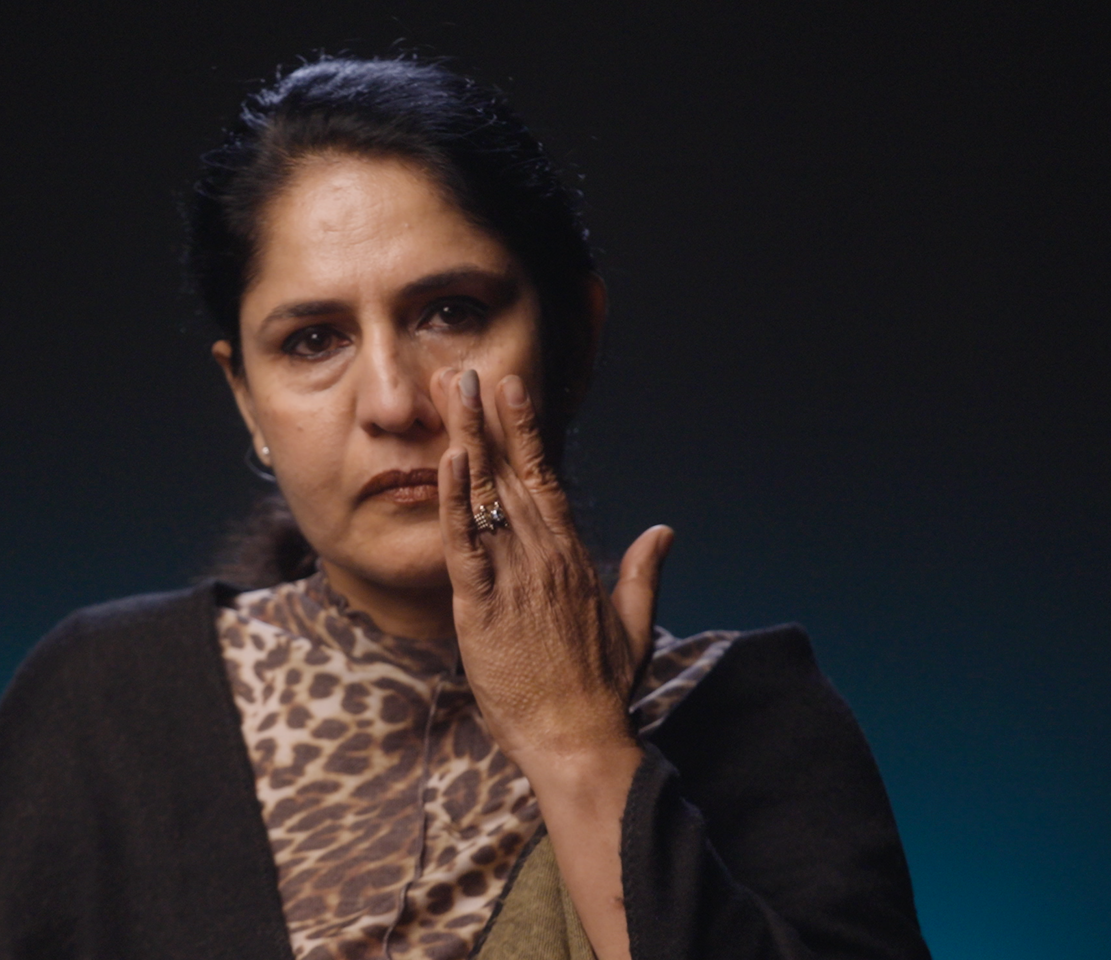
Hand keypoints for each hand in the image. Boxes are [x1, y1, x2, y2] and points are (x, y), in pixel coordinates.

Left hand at [434, 367, 674, 765]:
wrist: (579, 739)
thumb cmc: (602, 692)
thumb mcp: (634, 626)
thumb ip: (644, 574)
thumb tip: (664, 532)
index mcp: (573, 557)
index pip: (545, 478)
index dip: (525, 430)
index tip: (510, 389)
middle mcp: (545, 555)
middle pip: (510, 471)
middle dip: (484, 417)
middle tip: (461, 370)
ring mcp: (515, 576)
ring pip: (485, 493)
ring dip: (465, 437)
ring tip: (447, 390)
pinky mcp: (482, 603)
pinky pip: (463, 540)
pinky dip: (453, 498)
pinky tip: (446, 459)